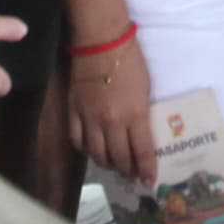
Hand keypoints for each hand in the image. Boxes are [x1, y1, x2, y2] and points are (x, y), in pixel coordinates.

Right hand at [67, 29, 158, 189]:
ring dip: (108, 164)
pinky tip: (93, 151)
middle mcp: (112, 122)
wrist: (101, 42)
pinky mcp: (74, 111)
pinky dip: (86, 150)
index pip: (142, 152)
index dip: (147, 171)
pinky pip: (78, 140)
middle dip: (128, 171)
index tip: (150, 181)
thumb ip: (142, 116)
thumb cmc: (131, 62)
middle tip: (132, 175)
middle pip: (119, 158)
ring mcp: (90, 118)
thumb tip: (141, 138)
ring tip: (115, 166)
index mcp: (135, 115)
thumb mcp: (146, 91)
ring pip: (97, 154)